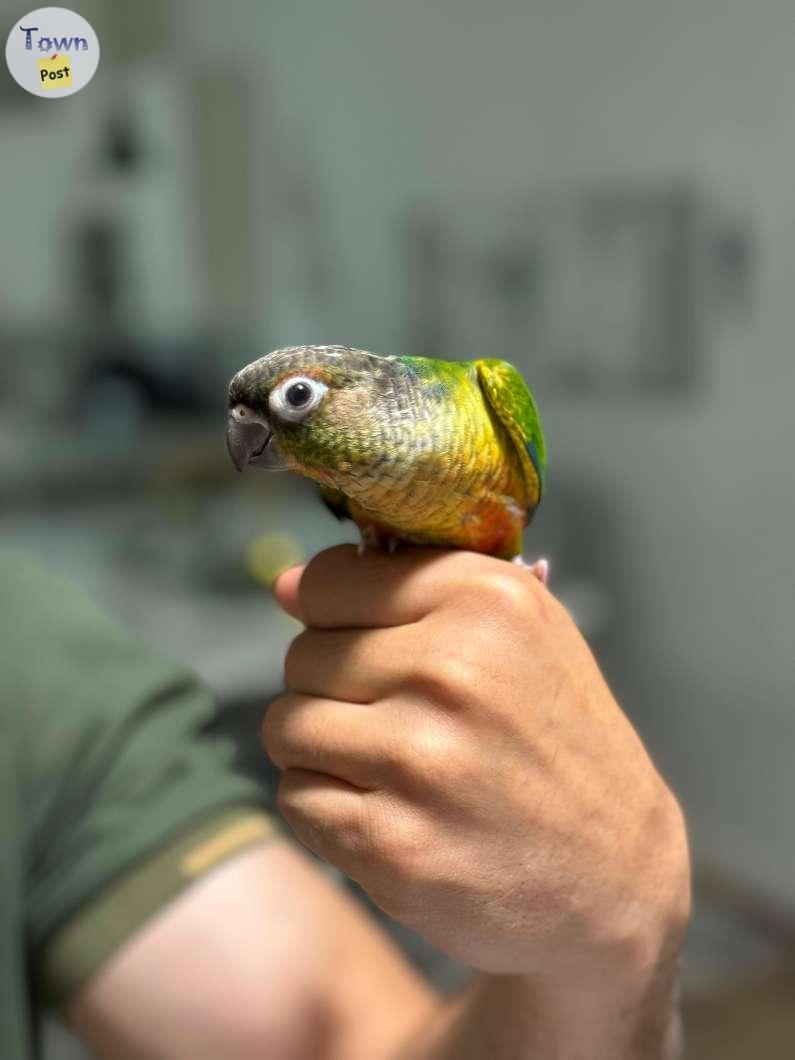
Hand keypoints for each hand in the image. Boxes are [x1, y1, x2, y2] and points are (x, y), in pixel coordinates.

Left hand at [264, 546, 689, 990]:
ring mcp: (420, 760)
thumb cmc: (556, 739)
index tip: (370, 645)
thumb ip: (406, 588)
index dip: (334, 617)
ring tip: (390, 768)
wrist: (616, 875)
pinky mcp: (392, 844)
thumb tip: (283, 584)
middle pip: (302, 656)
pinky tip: (389, 814)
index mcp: (486, 600)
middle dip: (334, 689)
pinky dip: (327, 808)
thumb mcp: (523, 631)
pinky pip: (295, 798)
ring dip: (322, 750)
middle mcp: (453, 670)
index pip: (327, 583)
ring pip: (286, 726)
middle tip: (400, 722)